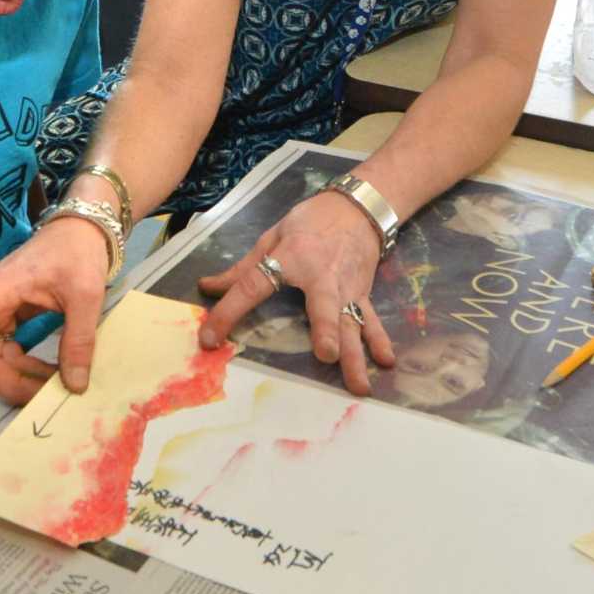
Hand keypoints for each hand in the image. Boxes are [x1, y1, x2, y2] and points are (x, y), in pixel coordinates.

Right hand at [0, 216, 108, 409]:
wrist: (79, 231)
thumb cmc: (77, 254)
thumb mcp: (86, 294)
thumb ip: (78, 339)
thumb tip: (74, 385)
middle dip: (8, 383)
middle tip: (47, 394)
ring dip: (13, 381)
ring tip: (47, 388)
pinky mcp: (1, 321)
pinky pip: (0, 356)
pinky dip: (19, 372)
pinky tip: (44, 377)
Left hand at [197, 191, 396, 395]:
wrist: (357, 208)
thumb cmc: (310, 221)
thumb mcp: (272, 236)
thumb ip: (242, 268)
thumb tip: (206, 287)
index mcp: (290, 257)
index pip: (254, 285)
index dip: (229, 311)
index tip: (211, 338)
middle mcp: (322, 276)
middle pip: (323, 306)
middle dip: (327, 330)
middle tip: (327, 355)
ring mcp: (346, 289)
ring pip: (351, 323)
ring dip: (355, 354)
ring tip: (358, 385)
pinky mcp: (362, 295)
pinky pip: (370, 320)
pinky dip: (379, 341)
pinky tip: (386, 362)